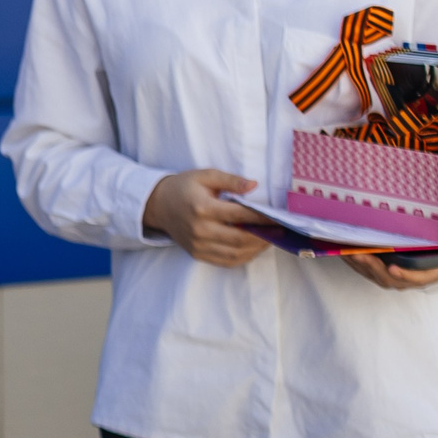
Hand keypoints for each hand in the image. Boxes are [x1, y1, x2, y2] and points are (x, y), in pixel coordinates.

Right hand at [143, 168, 271, 267]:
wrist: (158, 205)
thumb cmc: (184, 187)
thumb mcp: (205, 176)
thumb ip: (230, 180)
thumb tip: (254, 185)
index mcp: (202, 208)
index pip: (240, 215)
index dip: (262, 217)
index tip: (279, 216)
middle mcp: (200, 230)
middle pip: (241, 238)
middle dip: (264, 236)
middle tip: (280, 231)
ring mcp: (198, 245)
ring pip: (236, 254)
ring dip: (256, 249)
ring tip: (269, 239)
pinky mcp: (197, 254)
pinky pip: (226, 261)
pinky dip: (244, 256)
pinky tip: (253, 247)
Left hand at [345, 251, 437, 290]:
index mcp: (429, 272)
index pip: (416, 277)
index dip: (404, 274)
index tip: (393, 268)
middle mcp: (410, 279)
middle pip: (389, 277)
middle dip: (371, 266)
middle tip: (357, 255)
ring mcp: (395, 278)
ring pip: (374, 275)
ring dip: (358, 264)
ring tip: (345, 251)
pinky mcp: (383, 273)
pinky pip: (367, 272)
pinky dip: (355, 263)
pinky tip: (344, 252)